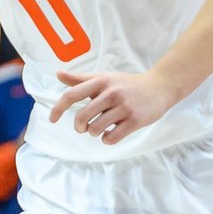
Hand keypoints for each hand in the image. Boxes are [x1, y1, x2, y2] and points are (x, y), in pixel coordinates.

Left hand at [49, 68, 177, 144]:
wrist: (159, 87)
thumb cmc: (127, 84)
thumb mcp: (104, 78)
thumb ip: (81, 79)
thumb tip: (58, 74)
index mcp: (100, 81)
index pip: (72, 95)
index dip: (58, 108)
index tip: (52, 120)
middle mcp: (111, 93)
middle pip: (82, 117)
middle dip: (79, 127)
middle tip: (84, 127)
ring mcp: (124, 107)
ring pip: (95, 129)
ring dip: (94, 133)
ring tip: (102, 128)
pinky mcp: (135, 120)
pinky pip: (111, 138)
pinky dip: (108, 139)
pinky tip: (113, 133)